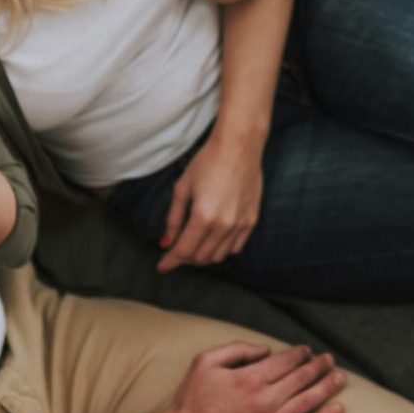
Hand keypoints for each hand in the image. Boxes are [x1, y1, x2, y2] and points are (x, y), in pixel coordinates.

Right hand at [155, 343, 346, 412]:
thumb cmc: (192, 400)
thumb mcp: (206, 362)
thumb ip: (237, 349)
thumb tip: (265, 350)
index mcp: (251, 378)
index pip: (286, 361)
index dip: (301, 354)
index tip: (307, 350)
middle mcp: (265, 399)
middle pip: (302, 378)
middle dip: (319, 366)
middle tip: (329, 359)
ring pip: (309, 401)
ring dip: (327, 386)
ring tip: (340, 377)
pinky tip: (338, 409)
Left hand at [157, 132, 264, 272]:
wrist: (239, 146)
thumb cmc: (207, 162)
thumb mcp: (182, 188)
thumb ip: (174, 219)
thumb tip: (166, 242)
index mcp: (203, 216)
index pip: (184, 251)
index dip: (170, 261)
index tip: (162, 267)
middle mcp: (223, 225)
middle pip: (201, 257)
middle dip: (185, 258)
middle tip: (176, 250)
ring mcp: (240, 224)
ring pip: (218, 256)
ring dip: (203, 256)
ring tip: (194, 245)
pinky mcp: (251, 220)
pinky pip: (236, 248)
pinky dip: (222, 250)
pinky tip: (213, 240)